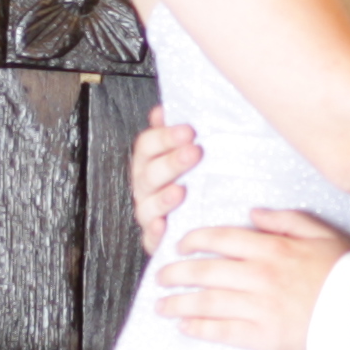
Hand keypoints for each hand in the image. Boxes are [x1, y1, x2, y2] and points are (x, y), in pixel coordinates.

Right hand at [129, 107, 202, 255]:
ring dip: (163, 197)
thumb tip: (164, 109)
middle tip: (194, 152)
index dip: (165, 137)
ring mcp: (149, 214)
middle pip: (148, 173)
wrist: (204, 217)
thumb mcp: (188, 152)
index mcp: (148, 163)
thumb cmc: (195, 179)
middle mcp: (145, 188)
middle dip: (171, 163)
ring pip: (147, 205)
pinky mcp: (156, 240)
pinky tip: (164, 225)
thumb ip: (175, 132)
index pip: (147, 145)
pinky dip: (155, 233)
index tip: (189, 130)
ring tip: (181, 191)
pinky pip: (150, 238)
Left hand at [160, 208, 349, 349]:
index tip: (180, 245)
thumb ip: (285, 220)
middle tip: (161, 276)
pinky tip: (185, 326)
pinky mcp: (264, 336)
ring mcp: (260, 307)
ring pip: (207, 302)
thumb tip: (253, 213)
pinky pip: (223, 331)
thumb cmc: (347, 272)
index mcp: (272, 248)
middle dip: (177, 273)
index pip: (221, 240)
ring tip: (161, 305)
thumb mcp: (321, 234)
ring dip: (179, 303)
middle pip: (206, 271)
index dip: (194, 241)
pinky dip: (200, 328)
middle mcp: (260, 276)